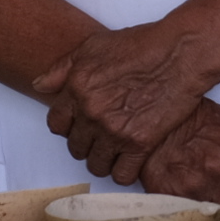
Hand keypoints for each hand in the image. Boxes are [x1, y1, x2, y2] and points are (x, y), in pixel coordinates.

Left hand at [30, 21, 208, 184]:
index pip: (56, 124)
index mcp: (77, 89)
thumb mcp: (93, 46)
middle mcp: (91, 113)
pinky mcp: (139, 144)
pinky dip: (125, 171)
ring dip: (104, 160)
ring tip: (115, 150)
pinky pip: (122, 175)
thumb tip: (40, 86)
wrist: (180, 54)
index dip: (68, 126)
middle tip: (101, 135)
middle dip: (86, 143)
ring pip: (96, 165)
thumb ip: (62, 68)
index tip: (80, 124)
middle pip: (75, 147)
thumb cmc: (141, 45)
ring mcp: (114, 130)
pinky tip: (132, 160)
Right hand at [138, 100, 219, 208]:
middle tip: (216, 189)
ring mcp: (191, 186)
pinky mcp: (167, 193)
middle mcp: (217, 173)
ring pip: (210, 215)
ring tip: (197, 189)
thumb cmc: (192, 116)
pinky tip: (181, 192)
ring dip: (207, 207)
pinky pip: (185, 214)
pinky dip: (185, 208)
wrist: (152, 111)